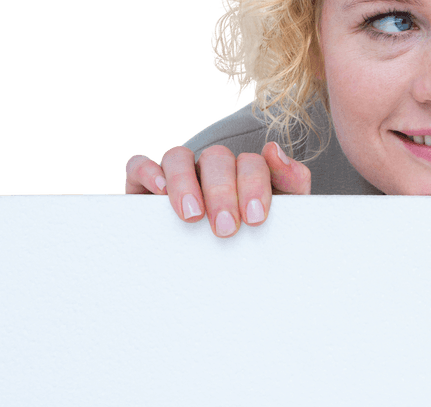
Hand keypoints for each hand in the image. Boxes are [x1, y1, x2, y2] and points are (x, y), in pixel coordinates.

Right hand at [124, 142, 310, 236]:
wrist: (223, 282)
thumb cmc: (254, 244)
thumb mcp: (283, 217)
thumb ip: (291, 182)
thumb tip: (273, 149)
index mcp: (246, 173)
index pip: (252, 163)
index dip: (254, 185)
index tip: (254, 218)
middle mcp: (212, 170)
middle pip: (217, 158)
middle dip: (223, 192)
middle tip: (226, 228)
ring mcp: (179, 176)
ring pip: (178, 157)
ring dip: (185, 182)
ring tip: (192, 215)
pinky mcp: (144, 187)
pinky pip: (139, 166)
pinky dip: (148, 172)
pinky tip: (159, 191)